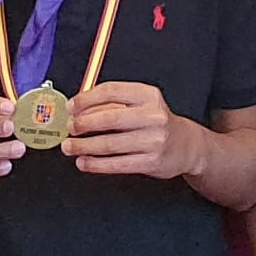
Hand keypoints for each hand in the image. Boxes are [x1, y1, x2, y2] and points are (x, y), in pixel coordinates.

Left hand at [63, 83, 196, 178]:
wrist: (186, 146)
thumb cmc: (156, 122)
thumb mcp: (142, 103)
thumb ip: (114, 102)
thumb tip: (79, 107)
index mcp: (148, 95)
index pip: (111, 91)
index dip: (86, 99)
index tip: (71, 106)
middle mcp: (153, 116)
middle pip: (109, 118)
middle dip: (82, 124)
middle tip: (69, 128)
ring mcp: (153, 141)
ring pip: (110, 144)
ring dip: (84, 146)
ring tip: (70, 147)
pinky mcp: (151, 162)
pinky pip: (117, 164)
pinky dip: (96, 164)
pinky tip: (84, 162)